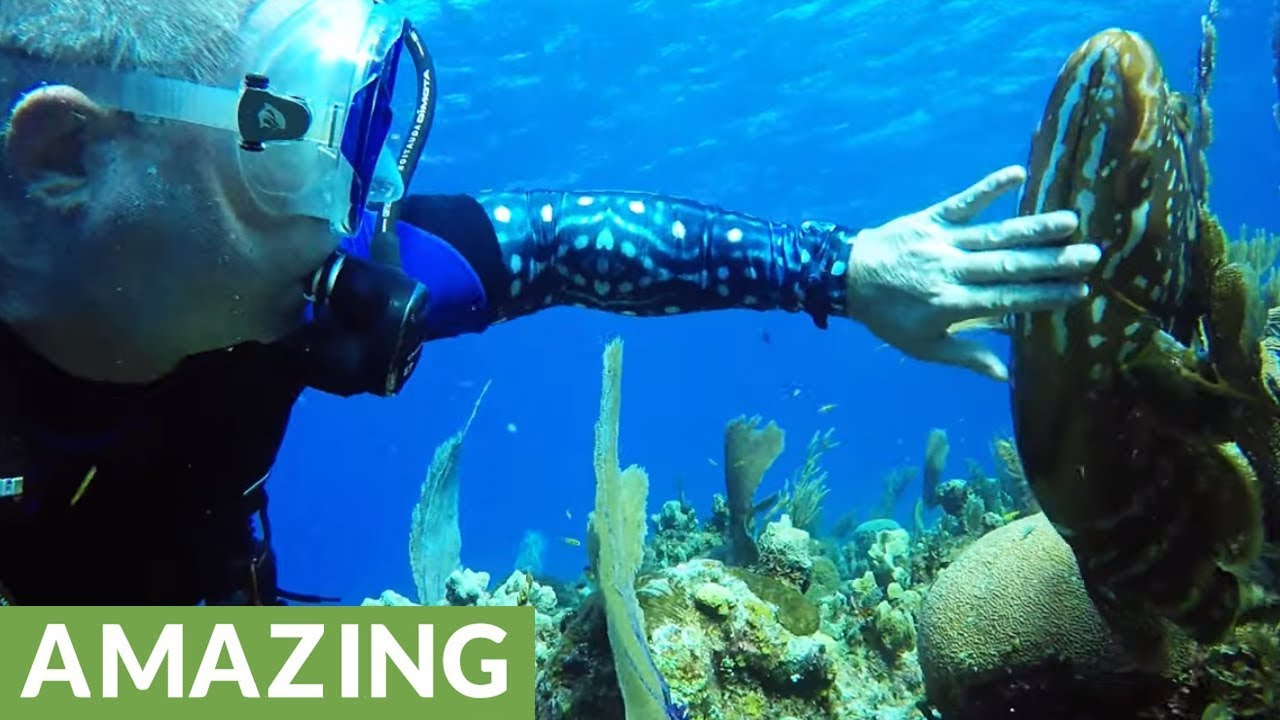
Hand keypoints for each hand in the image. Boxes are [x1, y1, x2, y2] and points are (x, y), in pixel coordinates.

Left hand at [841, 164, 1099, 380]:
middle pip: (1009, 265)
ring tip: (1070, 220)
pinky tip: (1017, 173)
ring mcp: (942, 241)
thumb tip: (1005, 375)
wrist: (845, 278)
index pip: (1008, 300)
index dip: (1045, 296)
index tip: (1080, 291)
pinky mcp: (930, 218)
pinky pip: (963, 201)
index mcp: (951, 305)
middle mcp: (952, 270)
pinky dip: (988, 187)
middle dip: (1052, 261)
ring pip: (994, 233)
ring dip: (1033, 226)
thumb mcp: (921, 347)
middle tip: (1092, 255)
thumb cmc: (888, 317)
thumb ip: (965, 357)